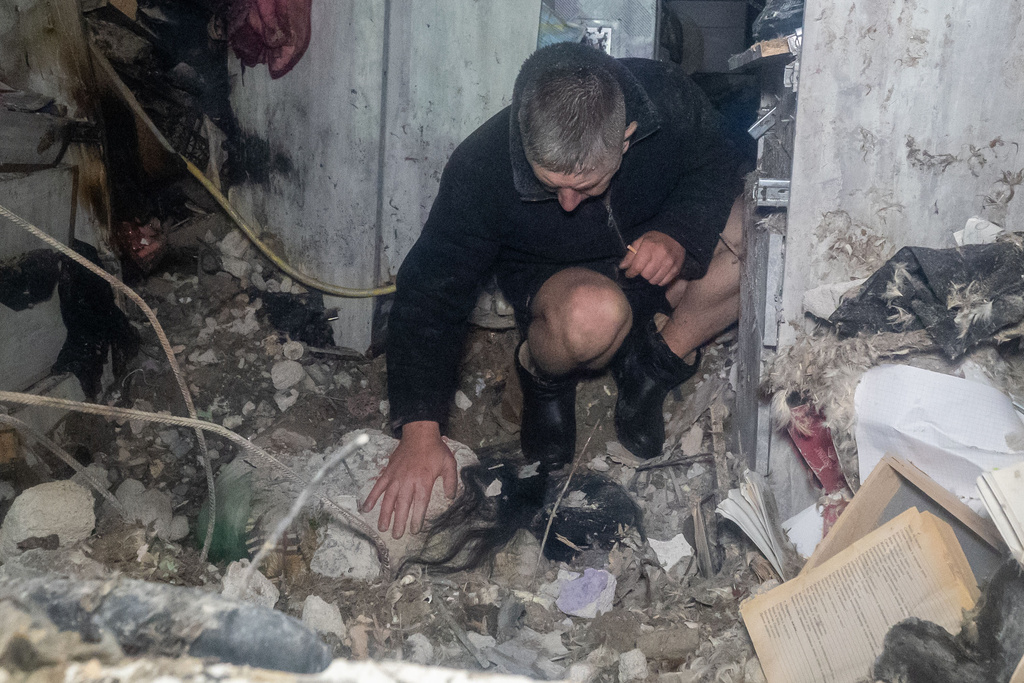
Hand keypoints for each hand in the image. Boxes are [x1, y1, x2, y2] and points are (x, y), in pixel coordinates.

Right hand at [361, 421, 457, 538]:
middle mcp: (408, 481)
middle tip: (396, 536)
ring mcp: (396, 477)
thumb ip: (451, 482)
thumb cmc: (435, 449)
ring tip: (382, 527)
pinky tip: (366, 508)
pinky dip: (372, 497)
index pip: (420, 504)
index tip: (414, 530)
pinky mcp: (388, 472)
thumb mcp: (449, 464)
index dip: (417, 518)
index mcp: (423, 481)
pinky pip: (378, 486)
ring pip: (388, 499)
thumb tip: (451, 497)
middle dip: (399, 522)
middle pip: (402, 506)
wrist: (419, 433)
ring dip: (384, 514)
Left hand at [619, 231, 685, 286]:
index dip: (631, 272)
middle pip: (646, 275)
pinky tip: (659, 272)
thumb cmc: (655, 239)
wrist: (675, 236)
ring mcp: (670, 262)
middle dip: (642, 273)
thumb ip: (630, 254)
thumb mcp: (640, 241)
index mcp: (649, 246)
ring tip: (651, 270)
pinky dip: (659, 280)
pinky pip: (663, 282)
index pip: (637, 267)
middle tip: (643, 268)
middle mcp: (661, 254)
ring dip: (650, 277)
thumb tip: (622, 267)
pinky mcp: (677, 268)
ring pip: (655, 280)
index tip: (629, 273)